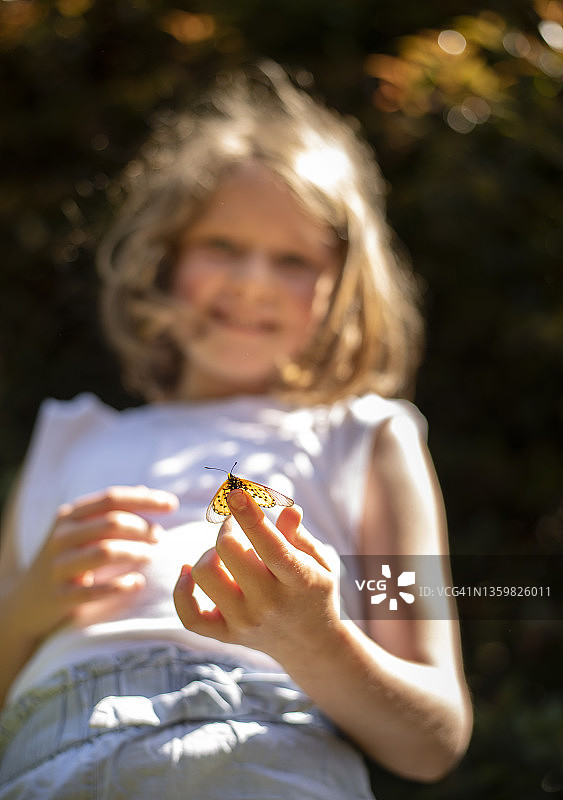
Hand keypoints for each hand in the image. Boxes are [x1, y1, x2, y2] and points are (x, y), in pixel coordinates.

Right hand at [12, 485, 177, 640]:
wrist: (28, 601)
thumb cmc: (67, 559)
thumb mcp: (81, 530)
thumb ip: (110, 511)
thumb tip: (145, 490)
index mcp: (69, 515)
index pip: (112, 498)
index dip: (145, 500)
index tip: (172, 504)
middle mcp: (62, 536)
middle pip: (111, 522)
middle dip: (142, 527)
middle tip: (159, 537)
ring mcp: (58, 566)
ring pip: (105, 552)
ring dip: (135, 552)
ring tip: (150, 556)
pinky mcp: (60, 595)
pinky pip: (94, 590)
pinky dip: (120, 585)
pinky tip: (137, 583)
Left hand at [173, 489, 340, 666]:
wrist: (310, 644)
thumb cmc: (313, 591)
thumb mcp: (320, 562)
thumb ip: (300, 536)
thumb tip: (288, 510)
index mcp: (299, 581)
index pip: (271, 546)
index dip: (250, 516)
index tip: (235, 492)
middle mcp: (269, 604)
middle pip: (229, 551)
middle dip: (229, 526)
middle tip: (236, 521)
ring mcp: (244, 622)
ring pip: (205, 574)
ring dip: (210, 553)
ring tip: (226, 553)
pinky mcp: (225, 635)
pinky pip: (189, 615)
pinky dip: (182, 590)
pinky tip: (188, 572)